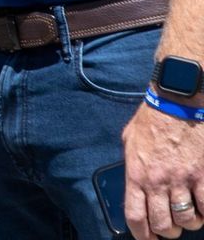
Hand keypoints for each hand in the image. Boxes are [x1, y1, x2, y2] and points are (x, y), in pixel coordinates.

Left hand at [122, 102, 203, 238]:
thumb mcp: (130, 140)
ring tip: (190, 214)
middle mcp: (158, 182)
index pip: (135, 216)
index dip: (142, 234)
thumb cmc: (152, 119)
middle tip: (171, 227)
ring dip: (189, 222)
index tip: (149, 239)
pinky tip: (203, 204)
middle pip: (163, 224)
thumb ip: (133, 165)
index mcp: (136, 174)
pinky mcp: (203, 176)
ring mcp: (182, 180)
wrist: (177, 102)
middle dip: (168, 232)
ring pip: (187, 220)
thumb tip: (136, 183)